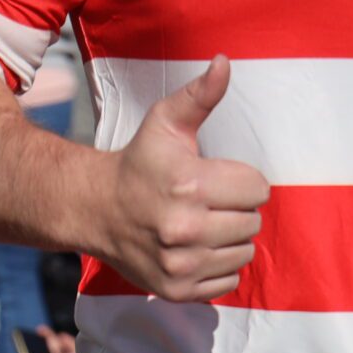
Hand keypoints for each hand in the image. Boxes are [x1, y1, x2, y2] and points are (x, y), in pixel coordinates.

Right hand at [90, 57, 267, 301]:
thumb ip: (200, 95)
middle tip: (209, 201)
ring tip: (203, 223)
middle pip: (253, 222)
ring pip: (245, 252)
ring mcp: (181, 264)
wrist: (95, 210)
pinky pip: (229, 281)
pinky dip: (219, 266)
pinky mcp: (178, 290)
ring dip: (230, 238)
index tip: (217, 177)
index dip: (242, 180)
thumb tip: (225, 62)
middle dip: (236, 209)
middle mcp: (185, 229)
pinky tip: (197, 248)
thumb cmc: (139, 162)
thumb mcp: (166, 123)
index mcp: (189, 185)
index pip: (258, 189)